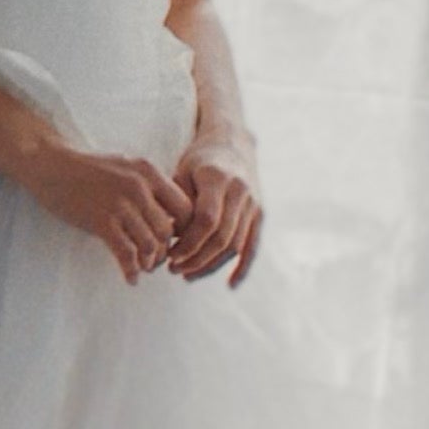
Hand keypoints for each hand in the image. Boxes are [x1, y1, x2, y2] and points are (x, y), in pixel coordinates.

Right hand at [23, 142, 193, 279]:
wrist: (51, 166)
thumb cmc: (88, 169)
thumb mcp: (126, 167)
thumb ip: (149, 186)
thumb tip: (170, 215)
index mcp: (149, 172)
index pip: (184, 207)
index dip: (183, 229)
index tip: (172, 240)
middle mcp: (139, 187)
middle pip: (167, 230)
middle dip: (165, 251)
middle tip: (156, 259)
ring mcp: (120, 205)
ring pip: (150, 245)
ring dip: (150, 263)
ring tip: (144, 268)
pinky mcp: (101, 222)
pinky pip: (126, 254)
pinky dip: (131, 271)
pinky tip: (131, 279)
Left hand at [167, 144, 262, 284]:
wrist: (232, 143)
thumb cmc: (199, 161)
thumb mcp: (181, 173)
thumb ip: (176, 204)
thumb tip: (168, 241)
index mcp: (218, 178)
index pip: (206, 221)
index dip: (188, 243)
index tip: (169, 255)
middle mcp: (240, 191)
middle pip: (221, 237)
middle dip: (196, 259)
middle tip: (174, 270)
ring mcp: (253, 203)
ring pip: (235, 246)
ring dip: (211, 266)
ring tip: (187, 274)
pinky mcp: (260, 214)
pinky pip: (253, 246)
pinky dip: (242, 268)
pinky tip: (230, 285)